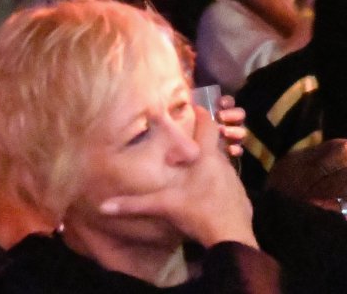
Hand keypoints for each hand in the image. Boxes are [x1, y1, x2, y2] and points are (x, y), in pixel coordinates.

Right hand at [99, 104, 256, 247]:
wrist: (231, 239)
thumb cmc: (198, 213)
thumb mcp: (164, 206)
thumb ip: (135, 204)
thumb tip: (104, 206)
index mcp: (207, 158)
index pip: (209, 126)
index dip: (203, 114)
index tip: (196, 107)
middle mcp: (224, 164)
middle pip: (213, 146)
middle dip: (200, 144)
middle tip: (184, 146)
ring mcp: (236, 182)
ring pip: (221, 166)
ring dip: (208, 166)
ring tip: (193, 172)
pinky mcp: (242, 198)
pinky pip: (228, 185)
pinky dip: (218, 185)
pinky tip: (206, 197)